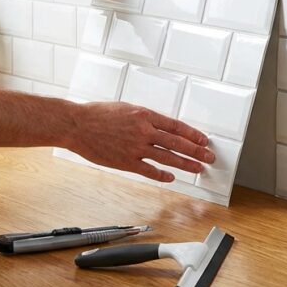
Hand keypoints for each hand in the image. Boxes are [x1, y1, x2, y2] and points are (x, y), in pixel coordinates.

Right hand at [66, 101, 214, 181]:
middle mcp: (144, 131)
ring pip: (167, 158)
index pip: (176, 126)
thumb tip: (160, 126)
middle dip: (196, 151)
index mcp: (145, 115)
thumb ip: (144, 117)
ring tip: (198, 169)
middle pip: (177, 143)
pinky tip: (171, 178)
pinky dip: (162, 175)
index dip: (193, 134)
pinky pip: (149, 170)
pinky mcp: (126, 162)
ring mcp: (136, 148)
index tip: (204, 140)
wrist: (77, 125)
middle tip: (209, 157)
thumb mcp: (126, 108)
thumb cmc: (98, 114)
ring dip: (185, 164)